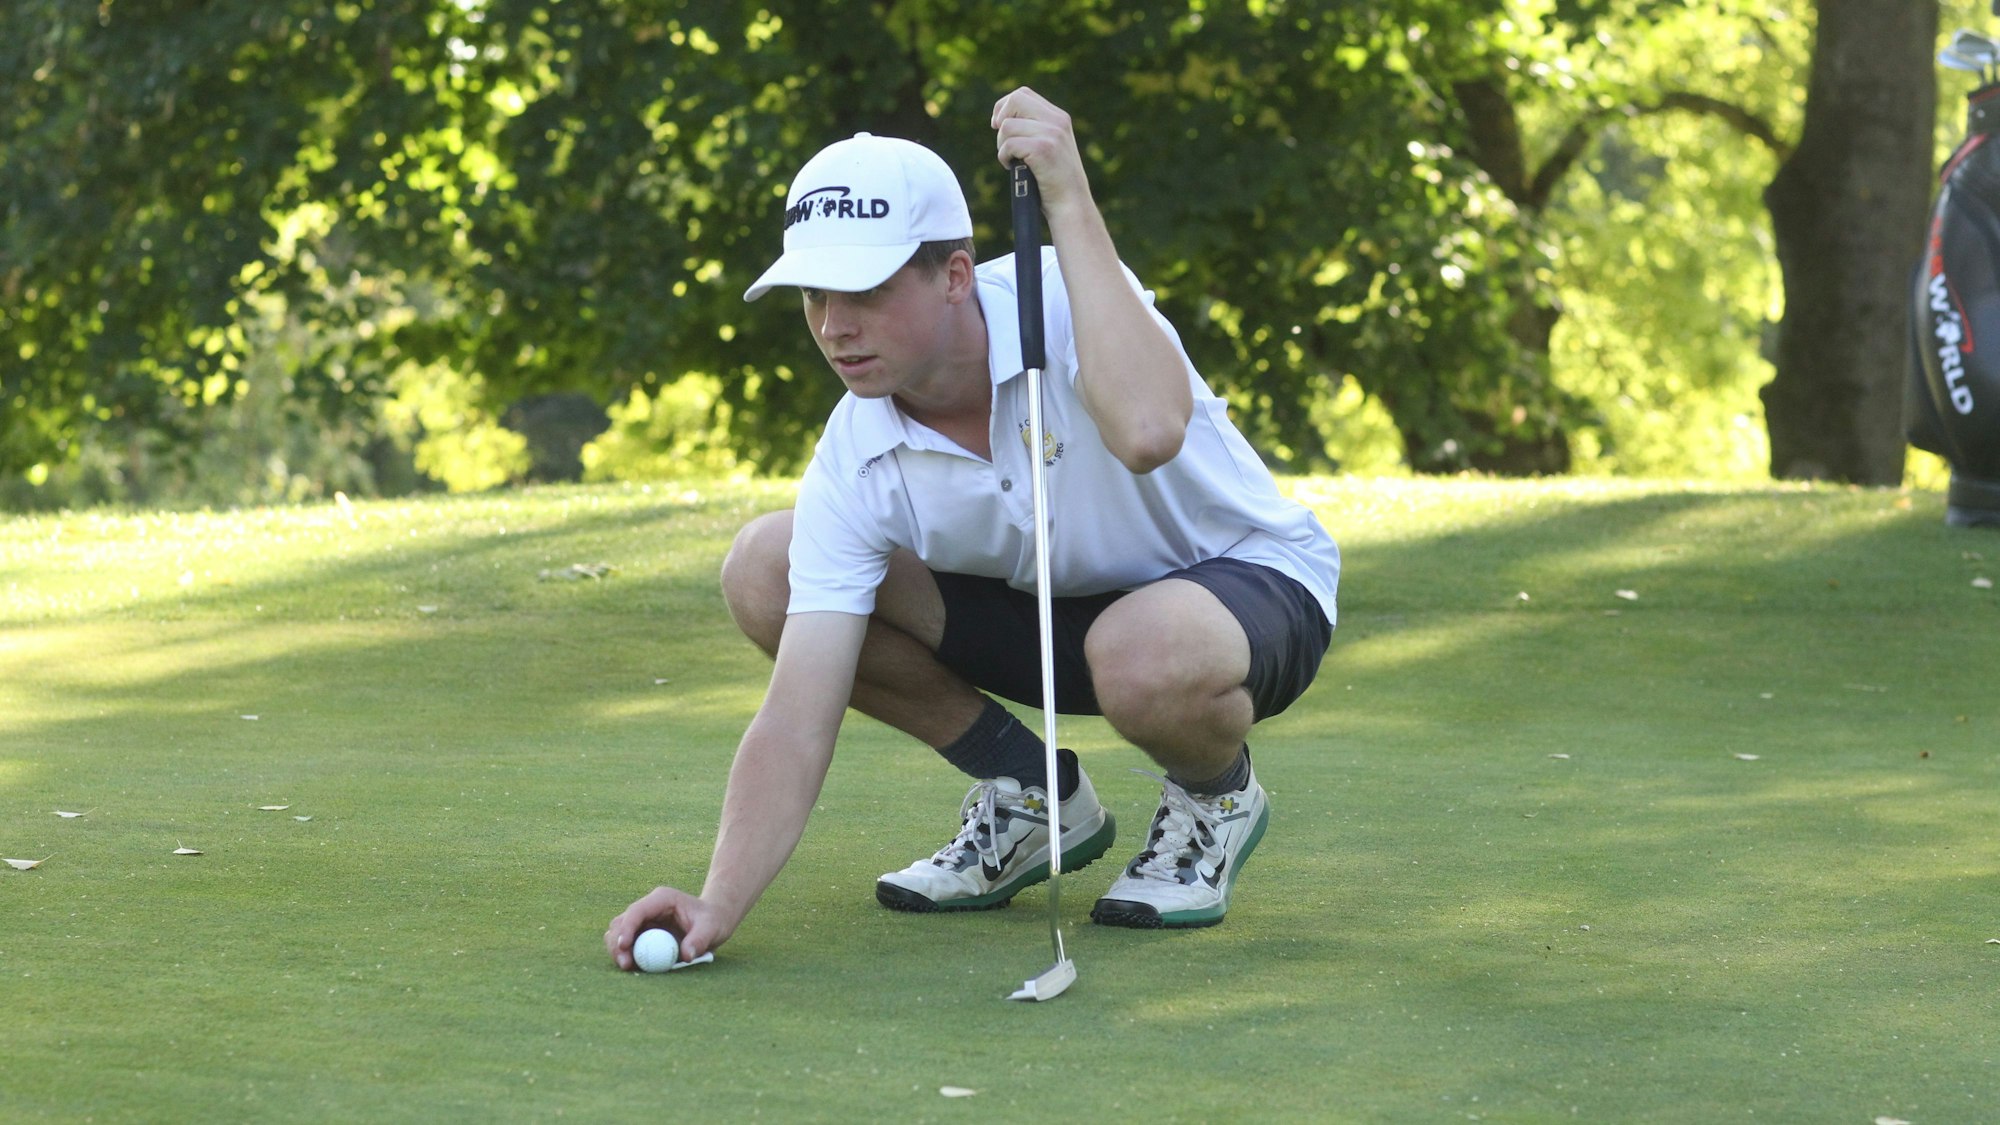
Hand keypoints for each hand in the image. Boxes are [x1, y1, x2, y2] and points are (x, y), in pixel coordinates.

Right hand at [604, 886, 731, 970]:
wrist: (714, 920)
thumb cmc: (713, 920)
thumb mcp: (711, 928)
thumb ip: (699, 940)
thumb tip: (686, 956)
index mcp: (662, 899)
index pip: (637, 911)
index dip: (627, 927)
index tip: (624, 946)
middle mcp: (648, 908)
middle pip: (621, 922)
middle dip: (618, 943)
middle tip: (625, 964)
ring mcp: (644, 921)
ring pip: (618, 933)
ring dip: (619, 950)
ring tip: (628, 967)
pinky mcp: (643, 933)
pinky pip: (628, 945)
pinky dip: (627, 955)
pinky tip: (635, 967)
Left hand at [991, 86, 1092, 215]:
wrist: (1071, 206)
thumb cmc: (1054, 183)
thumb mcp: (1050, 148)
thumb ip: (1034, 130)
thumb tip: (1000, 119)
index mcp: (1059, 118)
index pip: (1023, 94)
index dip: (1004, 107)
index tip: (998, 125)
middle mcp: (1057, 121)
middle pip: (1015, 99)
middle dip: (1001, 119)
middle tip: (1002, 141)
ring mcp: (1051, 134)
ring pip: (1007, 125)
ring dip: (1001, 145)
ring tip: (1012, 162)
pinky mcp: (1043, 149)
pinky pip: (1008, 144)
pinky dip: (1004, 158)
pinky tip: (1012, 168)